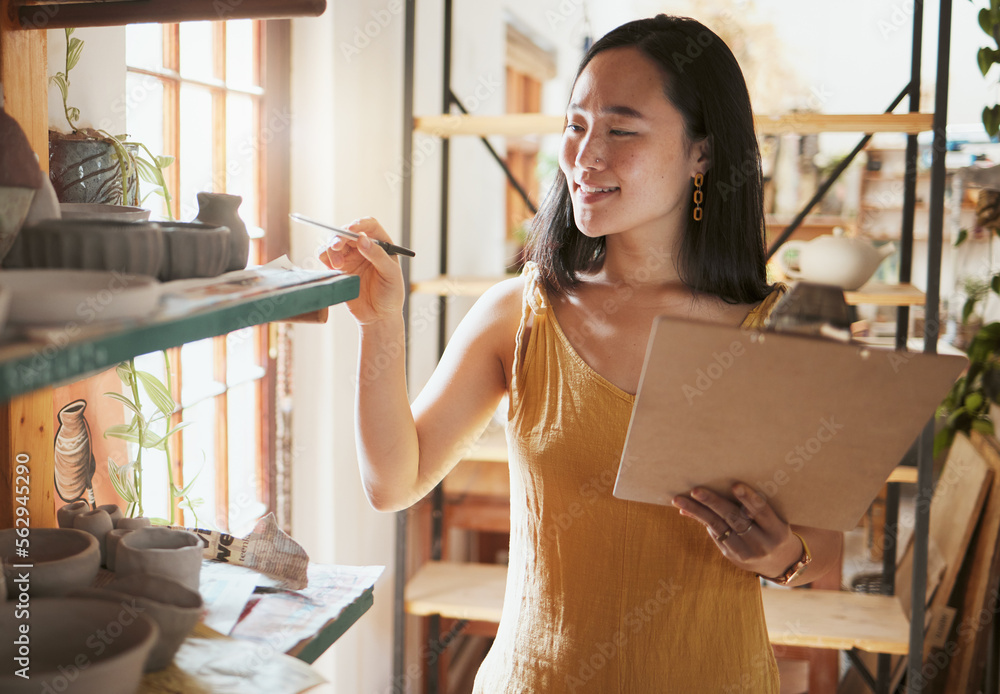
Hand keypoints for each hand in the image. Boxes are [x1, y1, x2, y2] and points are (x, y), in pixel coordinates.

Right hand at [318, 217, 405, 324]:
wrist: (378, 316)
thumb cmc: (391, 295)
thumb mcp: (391, 275)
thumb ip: (378, 256)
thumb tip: (362, 239)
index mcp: (381, 244)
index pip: (369, 225)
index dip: (359, 224)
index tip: (351, 229)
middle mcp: (364, 247)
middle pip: (347, 232)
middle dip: (340, 237)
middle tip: (336, 247)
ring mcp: (350, 257)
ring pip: (334, 242)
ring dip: (331, 248)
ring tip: (338, 265)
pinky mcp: (339, 268)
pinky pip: (326, 256)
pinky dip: (324, 257)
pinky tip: (332, 267)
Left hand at [672, 483, 803, 578]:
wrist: (779, 562)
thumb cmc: (774, 529)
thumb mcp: (774, 518)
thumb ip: (756, 505)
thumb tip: (732, 483)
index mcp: (777, 530)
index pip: (762, 511)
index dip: (749, 499)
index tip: (735, 485)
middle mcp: (761, 543)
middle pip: (735, 519)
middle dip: (714, 503)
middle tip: (696, 490)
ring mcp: (745, 552)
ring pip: (718, 528)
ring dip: (697, 512)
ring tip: (679, 500)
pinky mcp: (731, 555)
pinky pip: (713, 534)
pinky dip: (700, 519)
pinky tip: (686, 509)